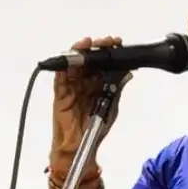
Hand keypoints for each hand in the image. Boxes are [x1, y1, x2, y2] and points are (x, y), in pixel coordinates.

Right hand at [50, 35, 129, 172]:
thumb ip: (116, 89)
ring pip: (74, 63)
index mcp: (96, 85)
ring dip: (81, 51)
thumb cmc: (95, 129)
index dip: (109, 52)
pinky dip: (65, 64)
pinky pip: (61, 75)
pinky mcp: (60, 92)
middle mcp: (83, 82)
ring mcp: (71, 86)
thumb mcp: (111, 107)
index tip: (118, 44)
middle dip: (97, 48)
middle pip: (88, 59)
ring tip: (89, 43)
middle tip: (107, 41)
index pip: (102, 63)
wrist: (80, 147)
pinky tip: (73, 55)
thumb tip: (127, 74)